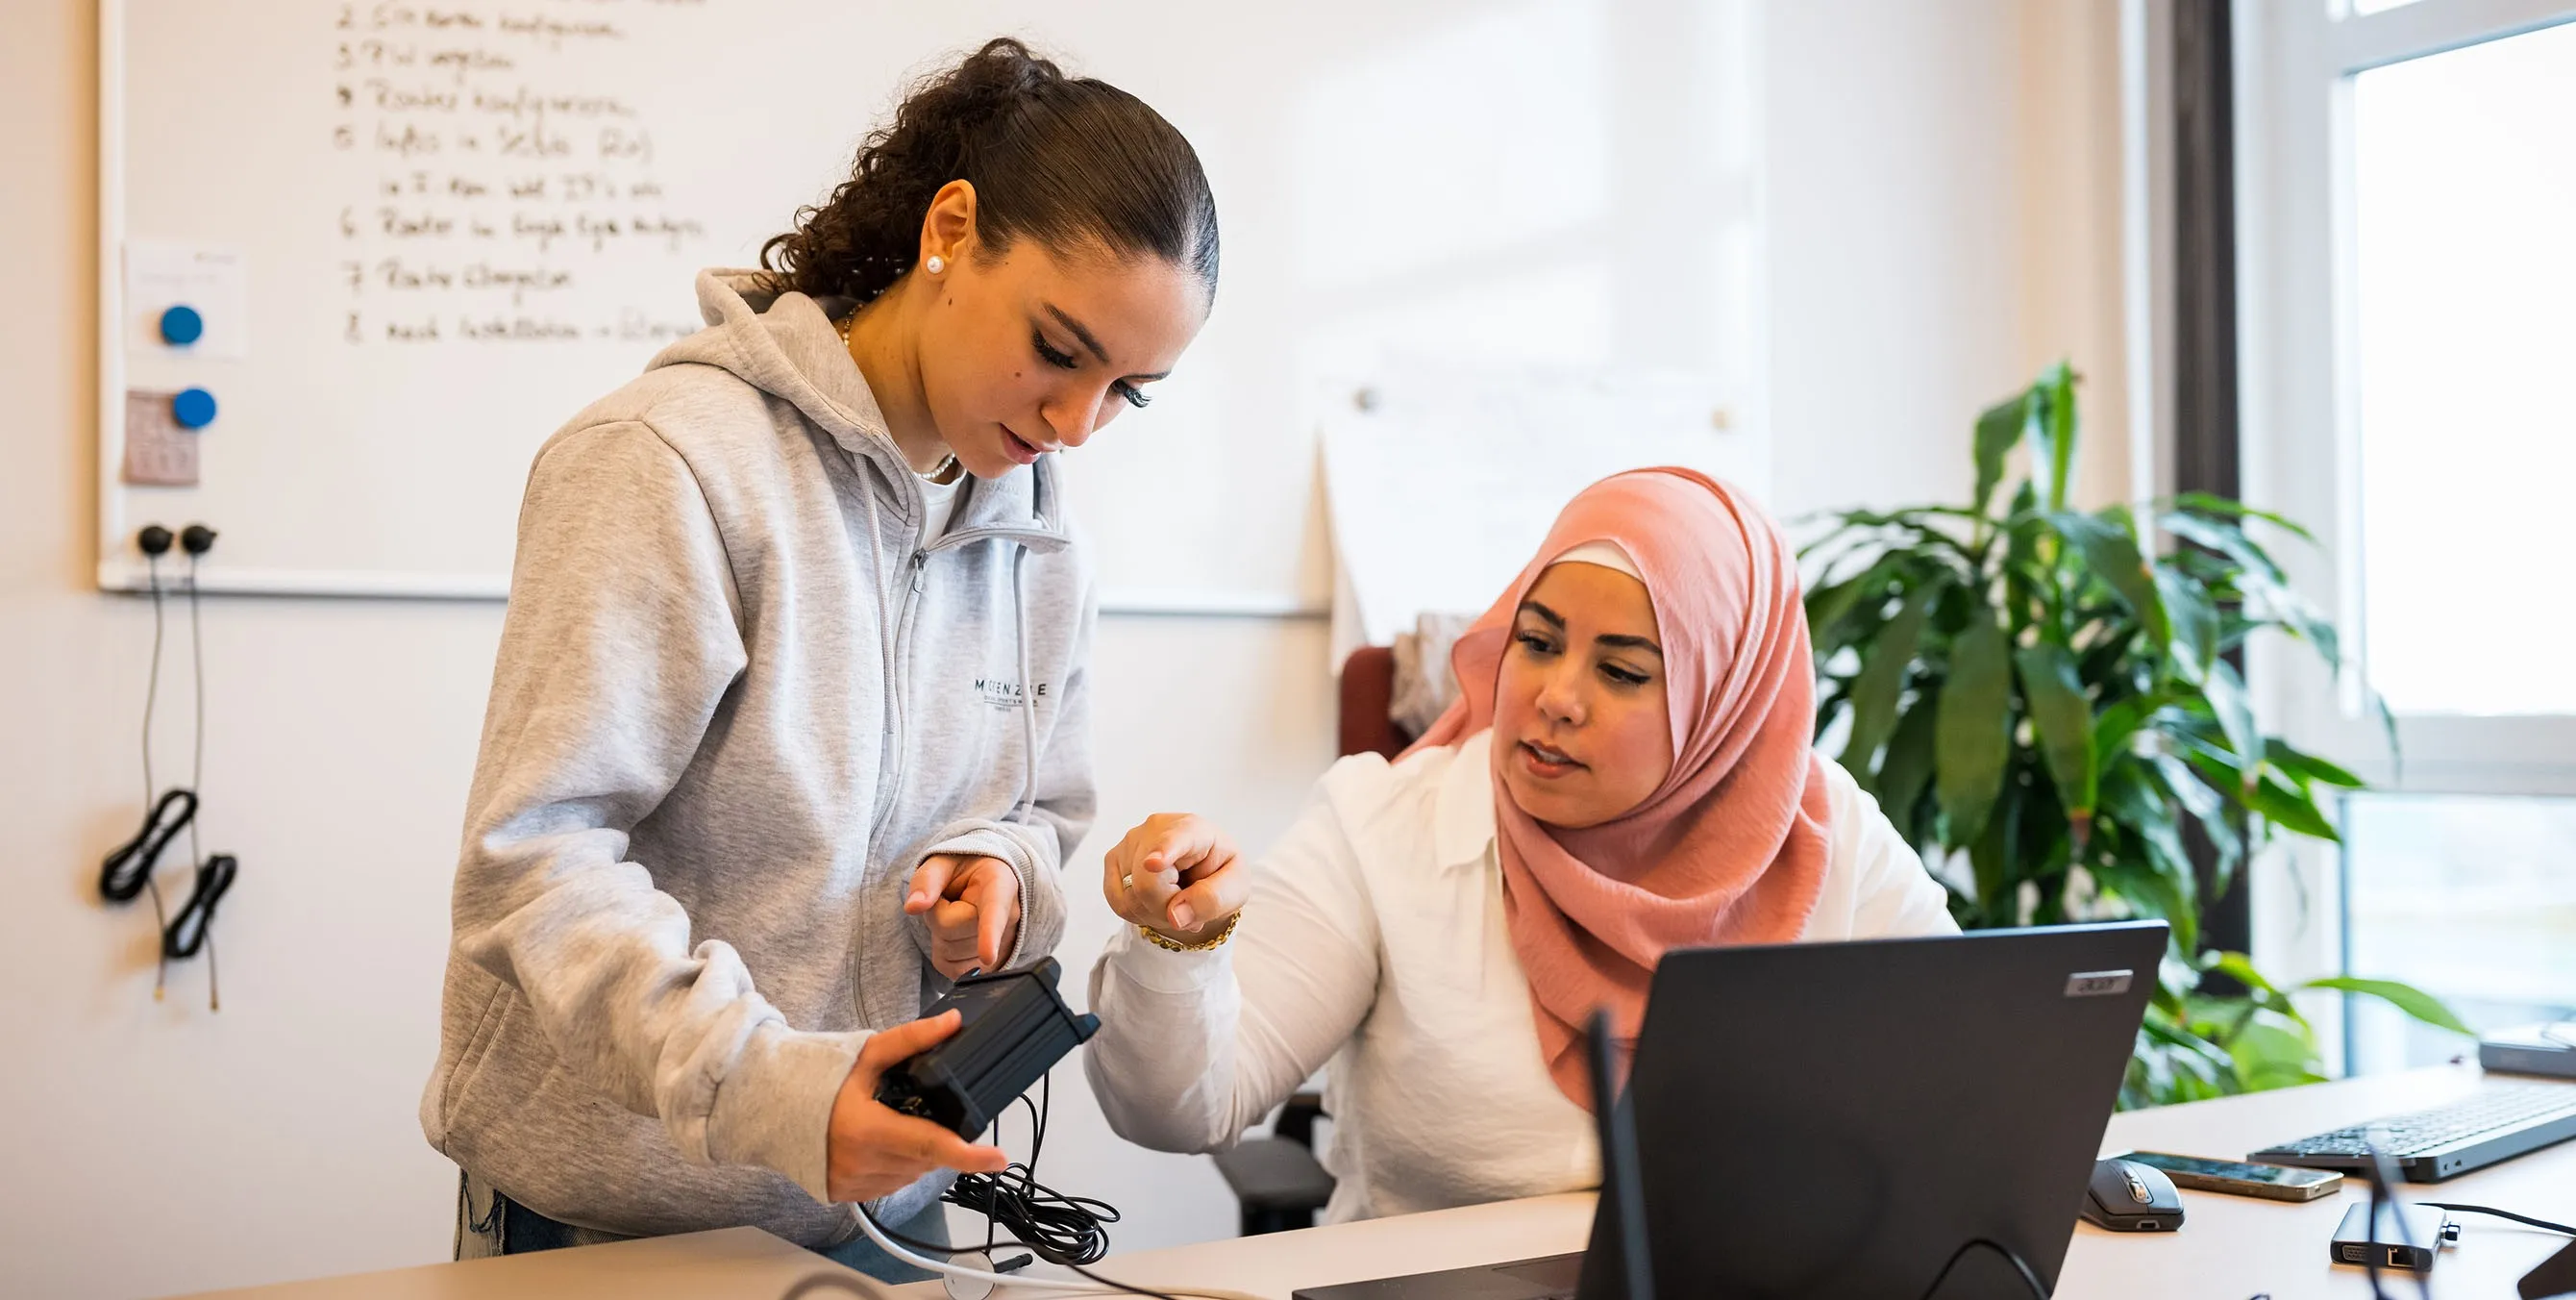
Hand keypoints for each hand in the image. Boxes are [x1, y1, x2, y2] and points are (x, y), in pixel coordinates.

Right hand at [826, 1010, 1010, 1202]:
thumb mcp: (865, 1054)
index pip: (929, 1146)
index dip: (968, 1156)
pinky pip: (888, 1185)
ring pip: (909, 1176)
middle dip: (935, 1140)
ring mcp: (852, 1184)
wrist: (770, 1108)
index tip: (998, 1158)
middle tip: (921, 1115)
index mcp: (867, 1130)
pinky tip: (880, 1144)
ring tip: (894, 1125)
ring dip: (915, 1155)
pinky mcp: (844, 1195)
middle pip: (925, 1161)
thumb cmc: (818, 1078)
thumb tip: (952, 1023)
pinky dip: (895, 1166)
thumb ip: (910, 1040)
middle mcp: (861, 1164)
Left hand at [906, 854, 1019, 979]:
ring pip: (951, 953)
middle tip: (949, 899)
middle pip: (951, 929)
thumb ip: (928, 880)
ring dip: (941, 936)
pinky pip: (953, 970)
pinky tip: (956, 935)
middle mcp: (1009, 916)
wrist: (982, 882)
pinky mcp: (992, 965)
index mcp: (999, 884)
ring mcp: (1004, 944)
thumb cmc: (963, 870)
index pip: (994, 912)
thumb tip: (912, 907)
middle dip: (936, 915)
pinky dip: (944, 954)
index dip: (989, 935)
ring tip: (956, 914)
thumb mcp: (943, 863)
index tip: (988, 957)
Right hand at [1101, 813, 1248, 944]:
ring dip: (1155, 913)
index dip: (1163, 851)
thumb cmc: (1220, 873)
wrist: (1203, 870)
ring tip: (1175, 899)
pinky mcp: (1113, 859)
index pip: (1175, 839)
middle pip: (1148, 884)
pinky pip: (1118, 902)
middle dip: (1167, 908)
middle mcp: (1155, 828)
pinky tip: (1155, 901)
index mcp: (1193, 829)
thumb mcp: (1234, 888)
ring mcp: (1130, 842)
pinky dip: (1138, 913)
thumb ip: (1212, 900)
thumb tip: (1175, 916)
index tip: (1154, 864)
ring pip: (1131, 897)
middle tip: (1190, 907)